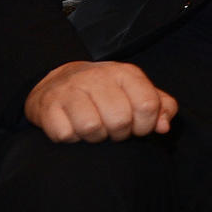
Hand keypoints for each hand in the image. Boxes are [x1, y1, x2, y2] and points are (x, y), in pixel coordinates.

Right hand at [24, 60, 177, 142]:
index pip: (147, 105)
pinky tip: (74, 128)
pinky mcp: (48, 105)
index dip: (146, 125)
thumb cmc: (108, 93)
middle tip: (113, 130)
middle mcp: (98, 77)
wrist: (60, 82)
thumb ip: (161, 107)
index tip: (137, 128)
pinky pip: (65, 135)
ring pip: (92, 128)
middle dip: (120, 134)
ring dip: (96, 137)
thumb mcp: (137, 93)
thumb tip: (163, 127)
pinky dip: (72, 138)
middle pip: (120, 120)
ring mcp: (71, 89)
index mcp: (125, 73)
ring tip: (95, 129)